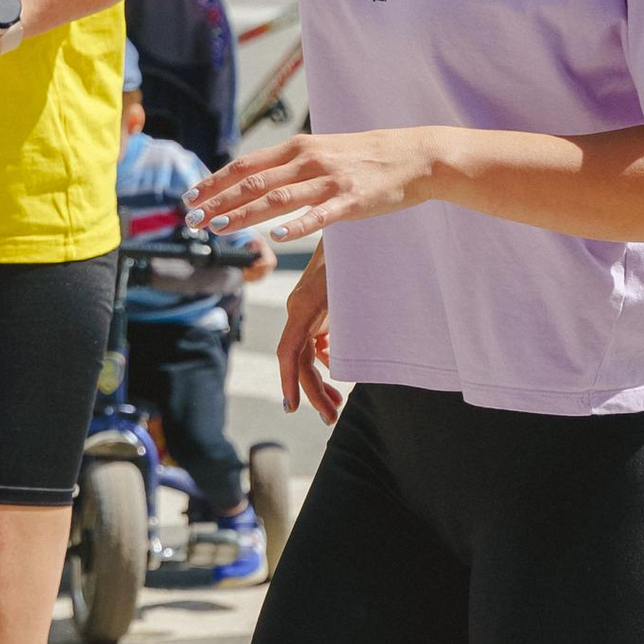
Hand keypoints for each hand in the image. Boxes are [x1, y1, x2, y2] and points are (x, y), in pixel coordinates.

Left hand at [197, 125, 439, 239]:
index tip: (189, 199)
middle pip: (253, 183)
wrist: (412, 155)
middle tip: (192, 221)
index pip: (245, 166)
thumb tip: (253, 180)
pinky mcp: (352, 200)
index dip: (214, 182)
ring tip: (219, 229)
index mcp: (296, 148)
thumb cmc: (362, 157)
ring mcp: (329, 180)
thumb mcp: (320, 152)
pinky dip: (298, 226)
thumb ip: (288, 165)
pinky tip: (278, 237)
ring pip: (278, 199)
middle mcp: (307, 161)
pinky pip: (321, 215)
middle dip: (218, 203)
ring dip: (245, 215)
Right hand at [276, 248, 340, 421]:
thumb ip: (341, 325)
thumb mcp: (351, 292)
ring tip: (337, 403)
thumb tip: (330, 360)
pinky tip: (338, 371)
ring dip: (318, 380)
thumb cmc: (355, 257)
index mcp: (303, 308)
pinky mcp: (316, 309)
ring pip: (305, 354)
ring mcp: (306, 310)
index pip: (289, 353)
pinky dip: (324, 359)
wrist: (351, 225)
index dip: (290, 383)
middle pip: (299, 361)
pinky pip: (313, 342)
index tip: (293, 408)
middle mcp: (299, 311)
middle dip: (313, 391)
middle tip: (331, 417)